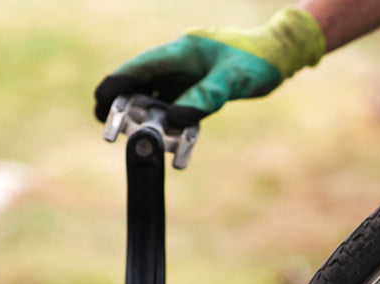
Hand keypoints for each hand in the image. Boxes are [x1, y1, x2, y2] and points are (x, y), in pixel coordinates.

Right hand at [94, 6, 324, 127]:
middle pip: (143, 80)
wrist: (280, 55)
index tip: (100, 101)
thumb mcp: (233, 80)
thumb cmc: (259, 61)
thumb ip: (205, 97)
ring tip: (133, 133)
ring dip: (146, 112)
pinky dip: (170, 117)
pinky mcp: (200, 85)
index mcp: (183, 52)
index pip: (142, 67)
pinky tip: (167, 134)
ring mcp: (190, 73)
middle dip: (124, 101)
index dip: (118, 83)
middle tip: (107, 123)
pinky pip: (178, 102)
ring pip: (158, 93)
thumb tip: (175, 120)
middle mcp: (181, 61)